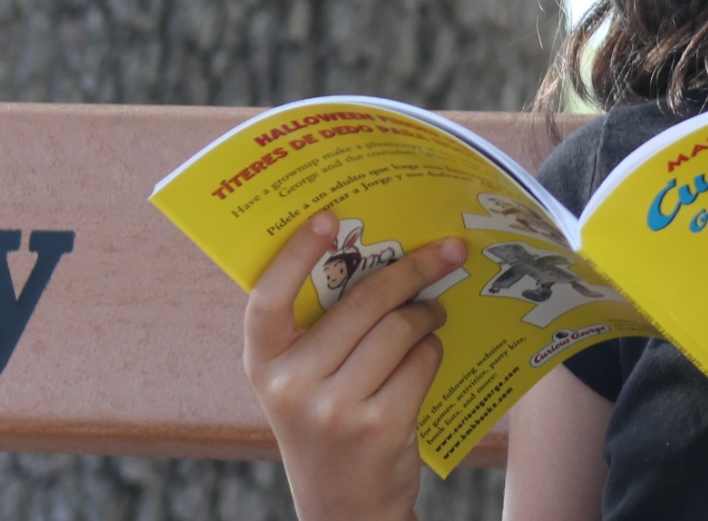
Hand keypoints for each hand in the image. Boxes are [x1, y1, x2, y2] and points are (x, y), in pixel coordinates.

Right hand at [243, 211, 467, 520]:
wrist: (344, 506)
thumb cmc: (326, 423)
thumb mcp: (301, 380)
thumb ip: (319, 329)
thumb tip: (373, 254)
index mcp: (264, 365)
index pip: (267, 300)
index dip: (294, 254)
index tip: (328, 217)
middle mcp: (292, 385)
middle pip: (363, 301)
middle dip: (412, 270)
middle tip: (444, 253)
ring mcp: (336, 408)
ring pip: (400, 328)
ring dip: (427, 313)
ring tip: (432, 312)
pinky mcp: (381, 424)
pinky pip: (422, 361)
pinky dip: (432, 352)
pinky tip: (427, 356)